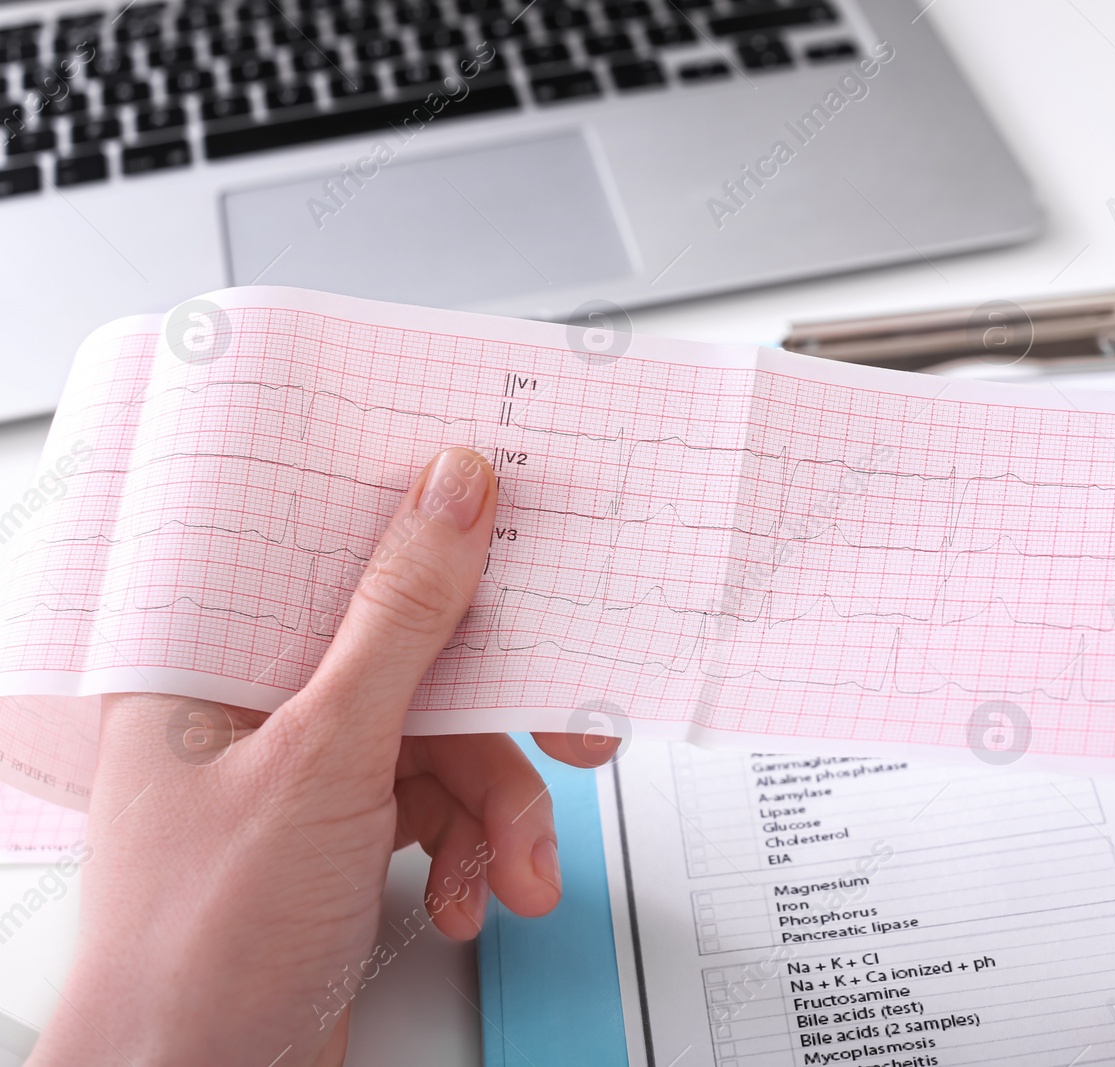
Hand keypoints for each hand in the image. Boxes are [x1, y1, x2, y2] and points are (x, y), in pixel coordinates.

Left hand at [29, 448, 616, 1066]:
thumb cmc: (197, 949)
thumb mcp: (321, 757)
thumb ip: (399, 620)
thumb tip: (451, 494)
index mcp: (209, 660)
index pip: (329, 554)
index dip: (424, 532)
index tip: (511, 524)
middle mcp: (255, 709)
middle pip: (412, 661)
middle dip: (498, 723)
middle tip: (571, 732)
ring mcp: (303, 777)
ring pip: (441, 745)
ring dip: (498, 814)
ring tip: (520, 870)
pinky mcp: (343, 835)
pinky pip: (437, 808)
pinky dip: (472, 854)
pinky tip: (469, 897)